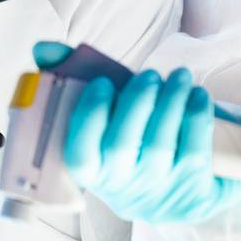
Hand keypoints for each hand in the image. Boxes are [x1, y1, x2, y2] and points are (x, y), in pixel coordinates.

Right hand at [33, 41, 240, 223]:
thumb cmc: (131, 142)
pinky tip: (196, 95)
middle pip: (121, 144)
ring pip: (160, 142)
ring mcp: (157, 185)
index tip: (101, 82)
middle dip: (136, 101)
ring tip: (179, 76)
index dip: (89, 115)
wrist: (174, 192)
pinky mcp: (192, 183)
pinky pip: (194, 146)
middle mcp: (121, 183)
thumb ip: (72, 78)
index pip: (79, 152)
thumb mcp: (106, 116)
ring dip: (172, 101)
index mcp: (90, 169)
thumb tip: (44, 48)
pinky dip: (196, 114)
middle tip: (150, 75)